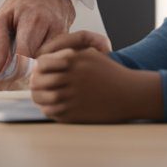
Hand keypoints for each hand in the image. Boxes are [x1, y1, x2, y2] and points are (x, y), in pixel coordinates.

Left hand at [0, 0, 76, 81]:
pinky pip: (58, 57)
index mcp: (31, 19)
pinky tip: (39, 58)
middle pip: (38, 63)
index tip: (2, 84)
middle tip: (11, 81)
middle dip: (24, 75)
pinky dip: (47, 62)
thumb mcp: (2, 18)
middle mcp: (50, 25)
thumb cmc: (23, 1)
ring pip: (50, 63)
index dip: (13, 75)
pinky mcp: (71, 37)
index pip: (23, 56)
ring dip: (37, 68)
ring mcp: (63, 32)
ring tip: (25, 67)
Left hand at [30, 39, 162, 122]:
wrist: (130, 93)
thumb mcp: (89, 55)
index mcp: (72, 60)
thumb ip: (68, 54)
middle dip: (35, 85)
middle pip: (39, 82)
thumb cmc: (109, 72)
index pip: (41, 64)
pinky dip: (49, 110)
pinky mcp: (76, 113)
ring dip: (40, 99)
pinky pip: (53, 113)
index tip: (39, 73)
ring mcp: (73, 96)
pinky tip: (52, 108)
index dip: (38, 69)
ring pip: (44, 99)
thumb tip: (45, 60)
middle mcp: (70, 77)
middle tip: (35, 87)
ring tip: (41, 98)